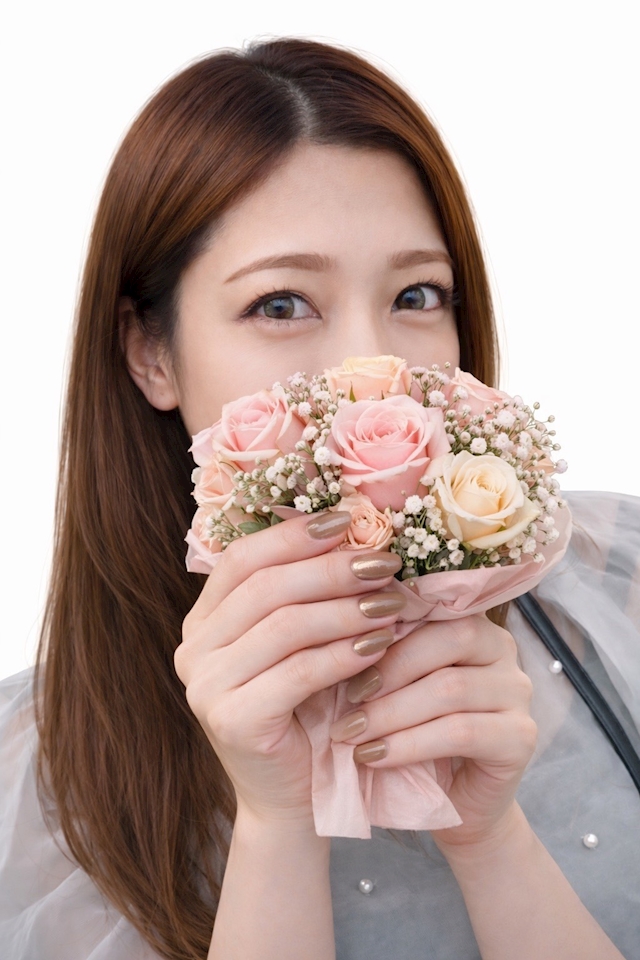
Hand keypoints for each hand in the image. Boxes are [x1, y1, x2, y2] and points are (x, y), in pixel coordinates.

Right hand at [174, 512, 406, 824]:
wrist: (293, 798)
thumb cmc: (304, 711)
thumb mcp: (300, 645)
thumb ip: (308, 595)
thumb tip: (356, 530)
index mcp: (204, 621)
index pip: (242, 558)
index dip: (293, 534)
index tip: (347, 520)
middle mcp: (193, 648)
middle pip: (265, 587)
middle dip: (331, 569)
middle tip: (385, 563)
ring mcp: (205, 686)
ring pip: (283, 625)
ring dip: (345, 608)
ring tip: (392, 603)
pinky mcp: (231, 720)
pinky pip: (297, 672)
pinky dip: (343, 654)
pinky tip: (379, 644)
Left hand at [330, 614, 536, 849]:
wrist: (451, 803)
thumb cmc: (412, 732)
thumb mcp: (393, 686)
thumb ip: (380, 654)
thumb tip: (336, 632)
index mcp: (470, 621)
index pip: (431, 605)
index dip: (385, 624)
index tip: (340, 648)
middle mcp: (502, 648)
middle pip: (448, 639)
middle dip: (389, 669)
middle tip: (347, 698)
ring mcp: (518, 692)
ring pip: (451, 688)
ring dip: (391, 712)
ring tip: (351, 733)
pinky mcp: (521, 737)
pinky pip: (461, 732)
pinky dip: (411, 744)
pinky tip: (375, 756)